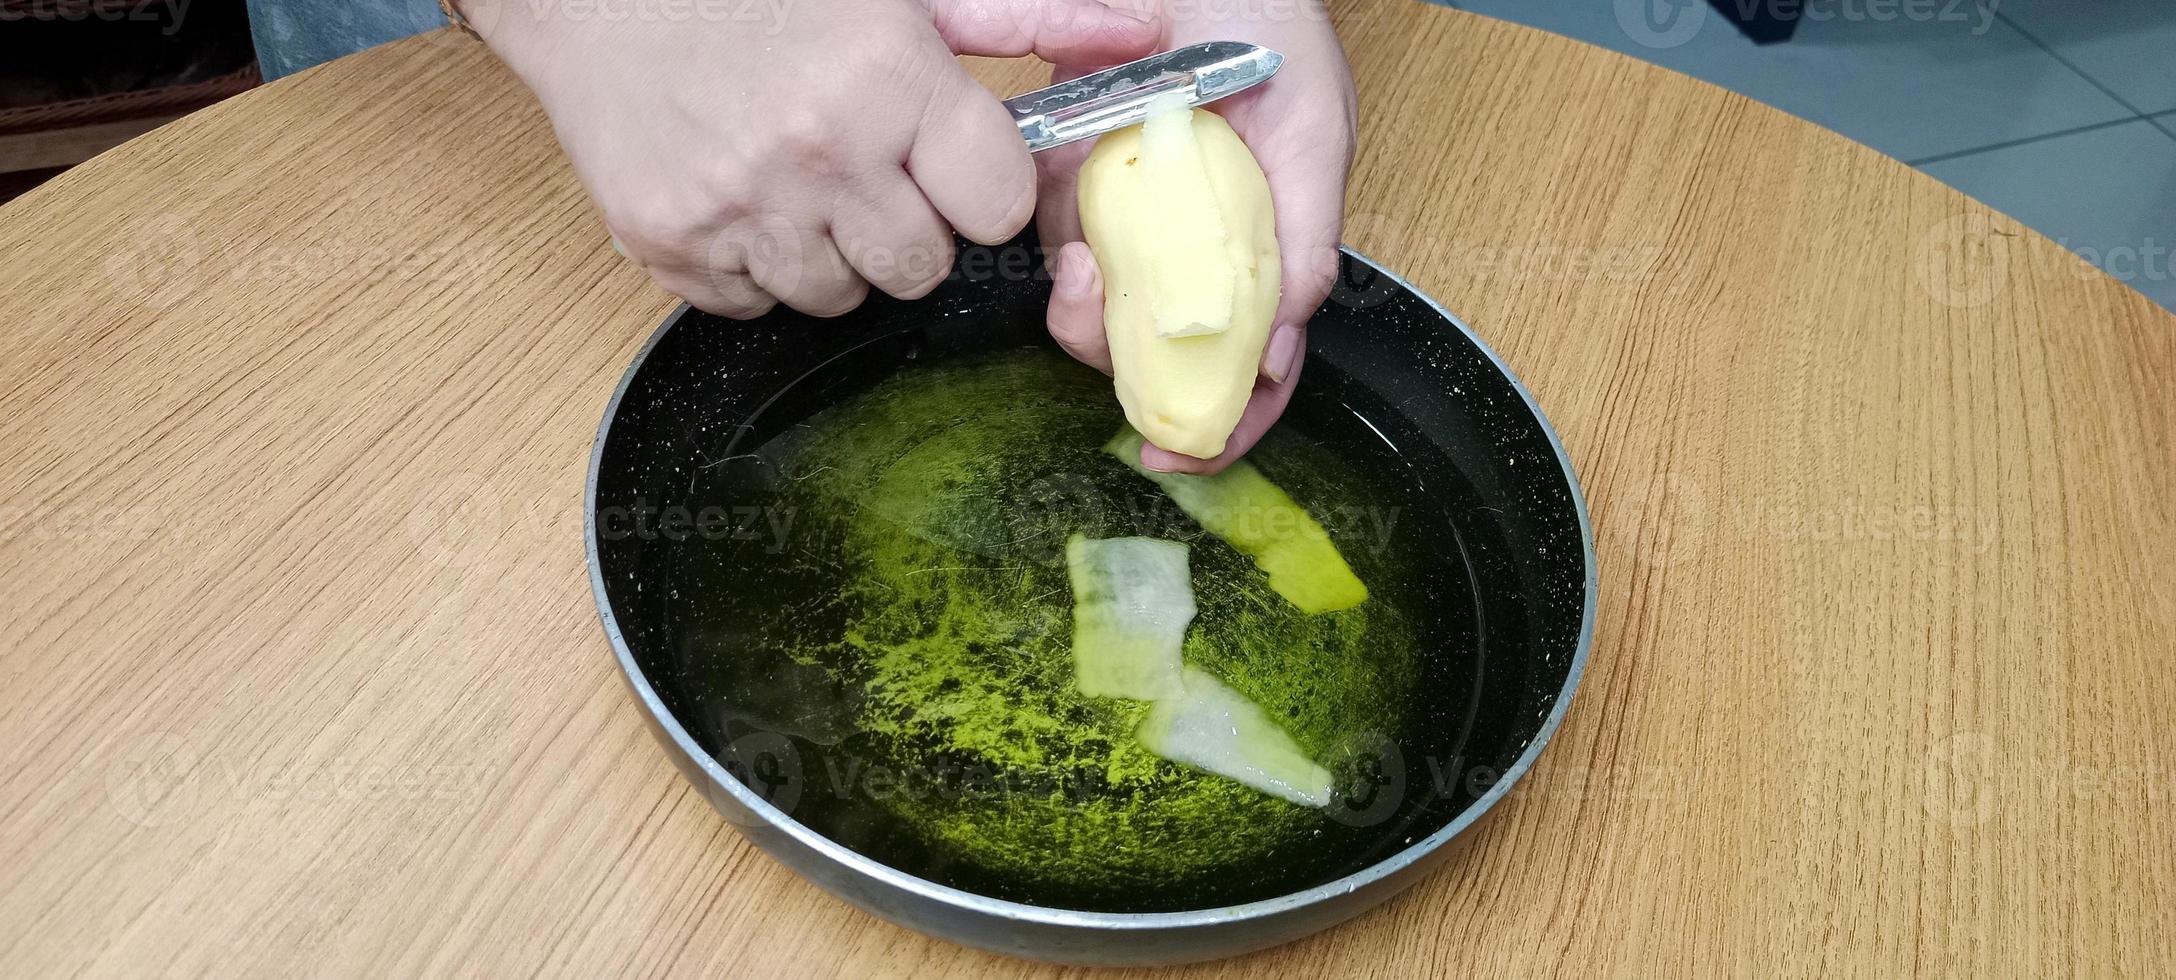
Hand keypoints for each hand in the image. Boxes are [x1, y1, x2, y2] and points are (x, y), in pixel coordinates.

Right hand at [473, 0, 1159, 315]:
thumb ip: (1032, 19)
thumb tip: (1146, 33)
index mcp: (887, 78)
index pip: (993, 209)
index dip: (974, 187)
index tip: (943, 160)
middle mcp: (817, 151)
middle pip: (922, 269)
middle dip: (906, 225)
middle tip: (862, 164)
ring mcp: (738, 207)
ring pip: (841, 298)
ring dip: (831, 250)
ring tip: (795, 173)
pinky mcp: (671, 244)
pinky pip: (755, 306)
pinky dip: (754, 266)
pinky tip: (740, 195)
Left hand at [1039, 1, 1355, 473]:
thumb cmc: (1272, 30)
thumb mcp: (1314, 131)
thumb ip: (1304, 241)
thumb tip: (1274, 351)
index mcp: (1264, 253)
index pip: (1255, 366)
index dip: (1228, 425)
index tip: (1187, 455)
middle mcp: (1194, 251)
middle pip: (1164, 356)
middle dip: (1133, 379)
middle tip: (1115, 349)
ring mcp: (1130, 223)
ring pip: (1102, 316)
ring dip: (1084, 324)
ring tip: (1083, 274)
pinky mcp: (1067, 184)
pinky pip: (1052, 247)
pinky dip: (1056, 265)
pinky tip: (1070, 243)